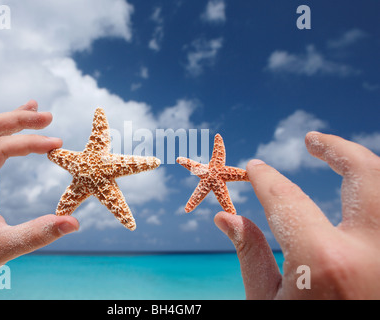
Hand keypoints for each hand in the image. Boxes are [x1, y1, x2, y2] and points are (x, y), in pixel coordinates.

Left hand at [0, 101, 78, 298]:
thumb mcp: (1, 249)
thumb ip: (37, 234)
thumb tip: (73, 223)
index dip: (30, 143)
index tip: (57, 143)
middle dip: (19, 120)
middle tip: (48, 117)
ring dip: (13, 122)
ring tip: (37, 110)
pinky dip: (9, 135)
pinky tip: (24, 131)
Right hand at [215, 132, 379, 298]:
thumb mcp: (268, 304)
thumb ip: (251, 256)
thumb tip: (226, 217)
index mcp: (324, 262)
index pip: (290, 200)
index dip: (266, 179)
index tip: (255, 168)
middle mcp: (371, 254)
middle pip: (366, 176)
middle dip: (339, 149)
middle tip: (314, 139)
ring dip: (365, 168)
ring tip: (341, 158)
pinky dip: (374, 198)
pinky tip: (358, 199)